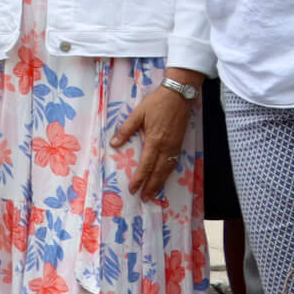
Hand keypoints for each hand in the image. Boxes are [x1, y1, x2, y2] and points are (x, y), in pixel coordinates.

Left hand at [113, 78, 192, 200]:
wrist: (179, 94)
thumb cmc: (156, 103)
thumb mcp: (137, 113)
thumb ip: (126, 129)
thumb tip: (113, 144)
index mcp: (155, 140)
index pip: (146, 165)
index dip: (140, 179)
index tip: (133, 189)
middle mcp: (166, 147)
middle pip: (158, 172)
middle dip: (151, 186)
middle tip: (144, 199)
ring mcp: (175, 146)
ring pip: (168, 170)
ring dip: (160, 183)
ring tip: (153, 194)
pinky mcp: (180, 143)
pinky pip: (174, 163)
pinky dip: (168, 174)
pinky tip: (164, 178)